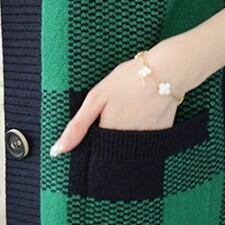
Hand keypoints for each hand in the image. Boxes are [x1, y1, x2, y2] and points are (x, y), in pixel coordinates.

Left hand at [49, 35, 207, 155]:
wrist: (167, 71)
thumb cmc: (128, 79)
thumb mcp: (96, 98)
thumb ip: (77, 126)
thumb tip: (57, 150)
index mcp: (109, 135)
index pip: (95, 153)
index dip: (92, 143)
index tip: (96, 127)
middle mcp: (128, 144)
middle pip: (113, 153)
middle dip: (109, 141)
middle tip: (117, 112)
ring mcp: (147, 142)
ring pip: (130, 149)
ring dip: (125, 137)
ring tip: (130, 111)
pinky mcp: (162, 137)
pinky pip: (147, 142)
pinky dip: (142, 132)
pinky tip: (143, 113)